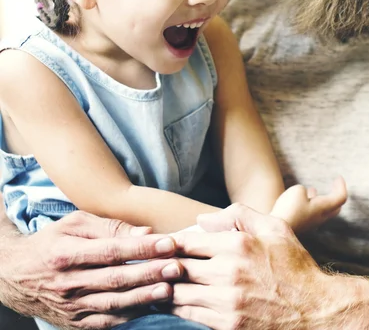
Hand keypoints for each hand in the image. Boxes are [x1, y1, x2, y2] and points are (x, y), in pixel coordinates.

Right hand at [0, 211, 183, 328]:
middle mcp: (68, 283)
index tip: (169, 243)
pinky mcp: (74, 323)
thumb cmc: (52, 241)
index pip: (111, 251)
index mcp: (66, 254)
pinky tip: (151, 307)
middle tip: (177, 267)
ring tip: (170, 289)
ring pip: (113, 304)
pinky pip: (105, 322)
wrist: (15, 275)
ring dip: (144, 297)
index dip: (142, 248)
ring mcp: (70, 307)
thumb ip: (111, 227)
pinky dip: (130, 316)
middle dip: (149, 273)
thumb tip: (145, 232)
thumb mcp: (75, 224)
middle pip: (115, 279)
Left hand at [171, 203, 368, 329]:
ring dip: (165, 288)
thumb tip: (202, 219)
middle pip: (178, 268)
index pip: (188, 241)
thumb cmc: (294, 265)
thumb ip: (239, 214)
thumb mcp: (275, 228)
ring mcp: (227, 302)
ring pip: (179, 294)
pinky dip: (177, 308)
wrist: (315, 310)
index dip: (169, 243)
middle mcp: (229, 272)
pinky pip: (190, 315)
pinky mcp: (227, 326)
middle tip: (151, 264)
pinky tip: (172, 303)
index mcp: (238, 244)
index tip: (160, 245)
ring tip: (156, 284)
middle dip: (162, 265)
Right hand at [270, 176, 347, 232]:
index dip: (341, 186)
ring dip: (319, 199)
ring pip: (321, 210)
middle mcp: (320, 217)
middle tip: (333, 185)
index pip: (340, 197)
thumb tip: (303, 196)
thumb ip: (303, 190)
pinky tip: (300, 199)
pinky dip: (308, 204)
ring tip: (313, 189)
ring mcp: (310, 223)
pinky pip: (309, 213)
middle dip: (335, 194)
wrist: (276, 230)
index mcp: (323, 208)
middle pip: (335, 207)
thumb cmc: (289, 209)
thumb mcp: (297, 191)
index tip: (338, 177)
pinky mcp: (300, 226)